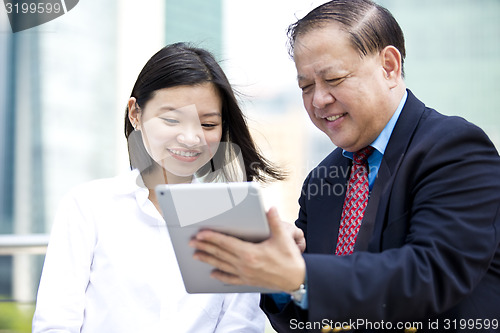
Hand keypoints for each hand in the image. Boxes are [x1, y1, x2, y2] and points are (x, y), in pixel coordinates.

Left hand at [189, 207, 305, 291]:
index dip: (212, 238)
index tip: (200, 234)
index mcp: (250, 253)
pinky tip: (213, 274)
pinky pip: (231, 279)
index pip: (226, 243)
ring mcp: (245, 274)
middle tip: (192, 242)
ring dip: (208, 259)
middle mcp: (245, 265)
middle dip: (205, 247)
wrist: (297, 280)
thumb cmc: (290, 259)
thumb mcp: (283, 238)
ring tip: (196, 255)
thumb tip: (270, 209)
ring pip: (222, 266)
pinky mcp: (248, 281)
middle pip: (220, 254)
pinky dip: (221, 276)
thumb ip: (274, 222)